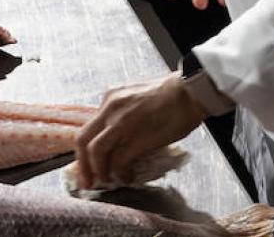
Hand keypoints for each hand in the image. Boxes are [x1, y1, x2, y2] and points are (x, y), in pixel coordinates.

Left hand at [74, 73, 206, 189]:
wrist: (190, 92)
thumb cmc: (172, 93)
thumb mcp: (137, 96)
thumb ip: (124, 111)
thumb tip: (122, 134)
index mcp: (110, 97)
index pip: (89, 126)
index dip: (85, 148)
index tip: (87, 162)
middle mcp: (110, 109)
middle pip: (83, 140)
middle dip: (83, 164)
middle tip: (87, 180)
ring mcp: (121, 123)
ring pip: (96, 152)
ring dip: (99, 171)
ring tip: (107, 181)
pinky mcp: (137, 138)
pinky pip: (119, 161)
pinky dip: (120, 173)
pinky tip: (127, 177)